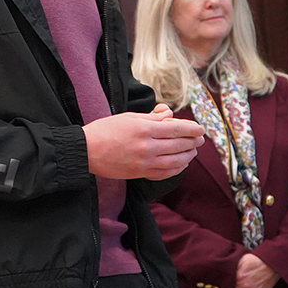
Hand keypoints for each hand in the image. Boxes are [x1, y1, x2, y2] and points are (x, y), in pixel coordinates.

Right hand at [84, 105, 204, 179]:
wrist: (87, 151)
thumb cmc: (105, 130)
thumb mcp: (129, 117)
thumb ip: (152, 117)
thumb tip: (169, 114)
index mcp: (144, 129)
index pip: (175, 128)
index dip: (191, 129)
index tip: (200, 129)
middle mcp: (147, 147)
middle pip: (179, 145)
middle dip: (193, 141)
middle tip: (200, 139)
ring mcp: (145, 163)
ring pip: (175, 161)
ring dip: (188, 155)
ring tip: (193, 151)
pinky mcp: (141, 174)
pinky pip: (165, 173)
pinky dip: (177, 169)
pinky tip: (182, 164)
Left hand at [232, 253, 280, 287]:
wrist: (271, 264)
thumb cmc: (258, 261)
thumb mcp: (242, 260)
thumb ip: (233, 268)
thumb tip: (227, 273)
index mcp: (239, 277)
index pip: (228, 287)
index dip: (228, 284)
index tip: (230, 283)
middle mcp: (244, 286)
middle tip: (237, 285)